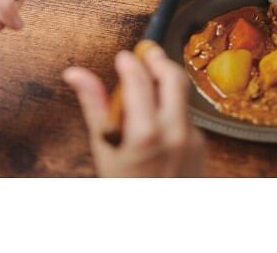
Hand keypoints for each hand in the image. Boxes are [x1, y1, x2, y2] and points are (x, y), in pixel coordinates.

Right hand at [63, 44, 204, 176]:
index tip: (123, 55)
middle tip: (146, 51)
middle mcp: (174, 133)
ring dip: (167, 81)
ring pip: (183, 93)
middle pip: (174, 77)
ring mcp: (192, 138)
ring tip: (149, 80)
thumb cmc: (123, 185)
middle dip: (159, 59)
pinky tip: (158, 113)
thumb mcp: (103, 148)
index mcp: (145, 134)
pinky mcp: (201, 143)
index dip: (130, 61)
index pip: (139, 81)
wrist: (154, 224)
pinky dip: (173, 105)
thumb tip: (75, 73)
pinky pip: (187, 113)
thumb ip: (94, 105)